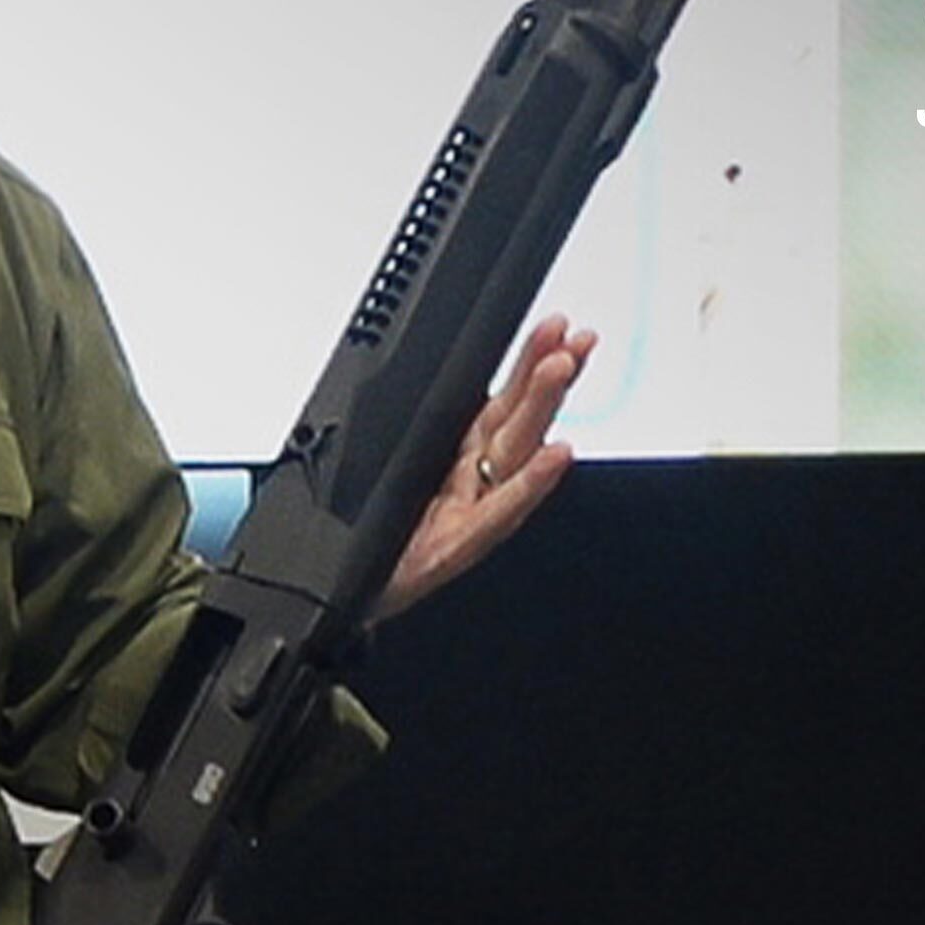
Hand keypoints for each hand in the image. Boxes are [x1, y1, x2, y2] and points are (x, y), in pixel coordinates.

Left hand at [376, 313, 596, 620]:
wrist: (355, 598)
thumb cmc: (384, 540)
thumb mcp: (401, 472)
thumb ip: (434, 432)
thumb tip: (440, 371)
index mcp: (460, 454)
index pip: (503, 399)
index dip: (529, 361)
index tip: (558, 327)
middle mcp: (474, 481)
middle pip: (516, 422)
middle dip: (545, 378)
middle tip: (568, 341)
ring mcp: (471, 514)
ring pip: (512, 456)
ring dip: (540, 410)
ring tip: (562, 371)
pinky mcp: (456, 548)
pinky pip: (495, 514)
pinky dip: (528, 485)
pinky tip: (555, 457)